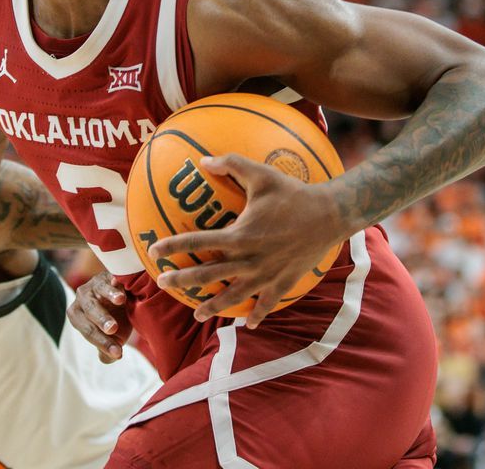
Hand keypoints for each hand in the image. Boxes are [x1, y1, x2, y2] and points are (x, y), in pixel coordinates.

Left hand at [66, 271, 132, 362]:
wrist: (126, 300)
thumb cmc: (116, 320)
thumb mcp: (113, 338)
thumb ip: (107, 351)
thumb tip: (108, 358)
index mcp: (77, 316)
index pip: (88, 331)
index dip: (103, 343)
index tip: (119, 353)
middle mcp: (82, 298)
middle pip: (90, 310)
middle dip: (101, 320)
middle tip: (113, 329)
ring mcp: (94, 284)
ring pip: (99, 290)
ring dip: (109, 295)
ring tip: (120, 301)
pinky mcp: (108, 273)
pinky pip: (111, 275)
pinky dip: (116, 279)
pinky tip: (121, 282)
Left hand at [148, 153, 344, 328]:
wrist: (330, 215)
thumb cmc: (293, 193)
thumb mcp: (261, 174)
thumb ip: (231, 164)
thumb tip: (203, 160)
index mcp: (240, 235)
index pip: (198, 241)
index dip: (174, 245)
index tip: (154, 250)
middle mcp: (249, 259)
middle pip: (209, 274)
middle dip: (182, 280)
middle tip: (161, 283)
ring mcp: (266, 275)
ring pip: (234, 295)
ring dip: (214, 306)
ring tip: (198, 313)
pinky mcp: (283, 282)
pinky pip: (267, 303)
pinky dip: (257, 315)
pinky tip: (248, 324)